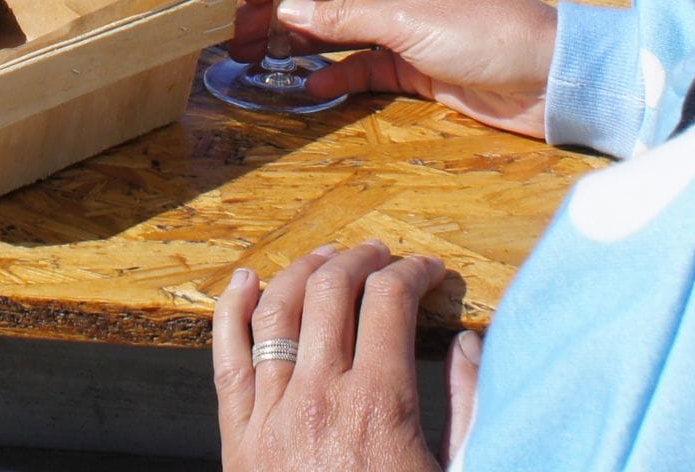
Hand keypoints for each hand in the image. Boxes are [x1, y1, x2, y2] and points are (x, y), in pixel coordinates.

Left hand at [212, 241, 481, 470]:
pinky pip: (225, 357)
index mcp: (378, 406)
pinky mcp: (237, 438)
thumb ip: (469, 406)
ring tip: (328, 258)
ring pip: (276, 310)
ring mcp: (270, 416)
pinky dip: (231, 309)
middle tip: (383, 255)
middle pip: (332, 291)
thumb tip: (469, 343)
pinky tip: (245, 281)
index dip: (413, 273)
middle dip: (362, 260)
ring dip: (304, 272)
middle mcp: (318, 399)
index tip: (430, 272)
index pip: (390, 302)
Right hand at [229, 0, 557, 136]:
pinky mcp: (413, 66)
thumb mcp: (408, 24)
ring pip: (342, 33)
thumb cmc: (486, 32)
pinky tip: (307, 86)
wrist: (548, 81)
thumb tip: (287, 10)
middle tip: (243, 34)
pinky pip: (364, 67)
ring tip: (259, 61)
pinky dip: (337, 76)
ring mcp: (405, 27)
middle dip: (288, 13)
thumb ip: (345, 20)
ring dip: (306, 46)